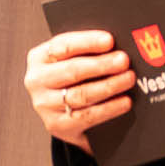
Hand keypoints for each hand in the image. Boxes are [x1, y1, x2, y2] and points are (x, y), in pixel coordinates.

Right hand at [26, 30, 137, 149]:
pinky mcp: (57, 125)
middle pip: (72, 70)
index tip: (109, 40)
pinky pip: (87, 116)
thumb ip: (87, 51)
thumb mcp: (71, 60)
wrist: (61, 112)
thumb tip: (115, 46)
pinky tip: (124, 101)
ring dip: (109, 86)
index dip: (88, 42)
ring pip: (80, 95)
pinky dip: (109, 108)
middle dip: (102, 65)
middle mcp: (37, 81)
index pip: (63, 45)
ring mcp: (45, 105)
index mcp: (39, 58)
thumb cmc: (70, 79)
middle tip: (123, 61)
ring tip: (128, 79)